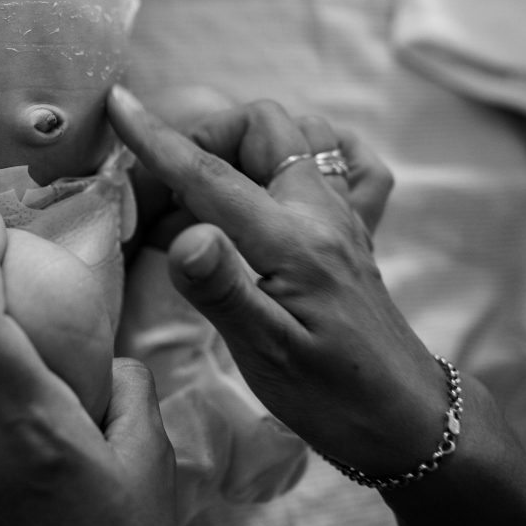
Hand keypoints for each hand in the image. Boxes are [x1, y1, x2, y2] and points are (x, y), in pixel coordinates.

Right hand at [107, 85, 443, 478]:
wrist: (407, 420)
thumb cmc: (332, 396)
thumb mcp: (266, 355)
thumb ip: (222, 290)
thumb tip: (182, 235)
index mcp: (292, 242)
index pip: (210, 175)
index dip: (157, 140)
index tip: (119, 105)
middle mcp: (321, 212)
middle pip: (261, 127)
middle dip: (202, 139)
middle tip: (163, 193)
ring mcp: (343, 215)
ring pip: (296, 135)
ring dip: (243, 146)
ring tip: (205, 196)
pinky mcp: (354, 230)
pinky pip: (340, 161)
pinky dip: (304, 154)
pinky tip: (276, 183)